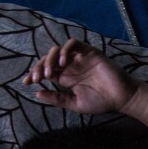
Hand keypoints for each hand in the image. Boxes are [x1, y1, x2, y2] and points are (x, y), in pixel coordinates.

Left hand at [23, 38, 141, 115]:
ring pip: (57, 50)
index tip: (26, 82)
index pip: (45, 71)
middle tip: (36, 78)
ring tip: (49, 72)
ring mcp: (79, 58)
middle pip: (48, 59)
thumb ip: (57, 99)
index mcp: (66, 78)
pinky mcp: (89, 52)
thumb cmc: (101, 102)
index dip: (34, 74)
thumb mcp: (74, 103)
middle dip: (38, 67)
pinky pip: (73, 44)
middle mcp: (70, 66)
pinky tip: (62, 62)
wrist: (121, 98)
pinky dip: (64, 50)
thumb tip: (37, 94)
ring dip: (49, 59)